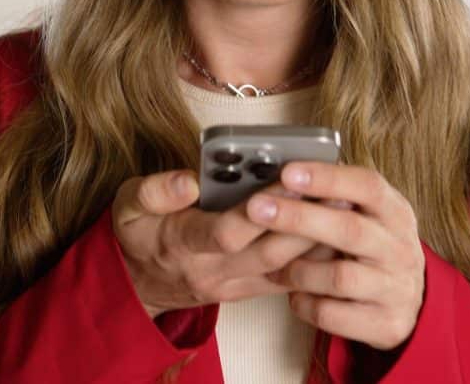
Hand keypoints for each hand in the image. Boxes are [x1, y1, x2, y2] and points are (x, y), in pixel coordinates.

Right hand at [112, 170, 318, 317]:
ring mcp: (232, 284)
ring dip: (314, 242)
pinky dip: (311, 258)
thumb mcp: (127, 204)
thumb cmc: (137, 233)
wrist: (138, 283)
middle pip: (266, 253)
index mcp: (181, 244)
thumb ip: (155, 191)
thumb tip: (189, 180)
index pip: (225, 233)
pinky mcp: (247, 289)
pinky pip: (286, 278)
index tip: (285, 180)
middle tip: (332, 191)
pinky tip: (333, 232)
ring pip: (282, 269)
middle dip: (302, 224)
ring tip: (341, 206)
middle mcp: (212, 270)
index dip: (258, 210)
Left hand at [246, 162, 424, 350]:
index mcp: (395, 212)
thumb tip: (282, 178)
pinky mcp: (385, 324)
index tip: (288, 172)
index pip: (367, 186)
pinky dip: (305, 303)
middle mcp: (400, 249)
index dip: (327, 178)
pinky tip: (294, 296)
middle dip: (299, 218)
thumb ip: (336, 198)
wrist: (409, 302)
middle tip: (257, 208)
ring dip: (298, 270)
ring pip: (339, 277)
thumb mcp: (368, 216)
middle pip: (350, 230)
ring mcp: (395, 288)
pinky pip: (332, 314)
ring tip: (274, 269)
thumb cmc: (372, 248)